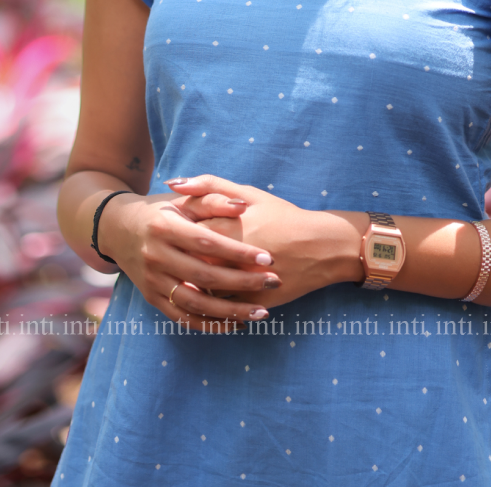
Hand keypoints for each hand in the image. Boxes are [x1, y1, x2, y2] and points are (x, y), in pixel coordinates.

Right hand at [97, 190, 281, 331]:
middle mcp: (156, 256)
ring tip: (261, 312)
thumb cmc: (159, 210)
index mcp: (165, 227)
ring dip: (230, 311)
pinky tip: (235, 323)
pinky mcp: (152, 299)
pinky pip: (182, 317)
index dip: (238, 252)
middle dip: (242, 282)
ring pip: (195, 303)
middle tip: (273, 282)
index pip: (207, 243)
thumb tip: (243, 206)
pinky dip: (209, 324)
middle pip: (204, 275)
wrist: (118, 229)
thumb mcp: (182, 199)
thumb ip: (212, 200)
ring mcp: (152, 281)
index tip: (268, 257)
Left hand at [165, 175, 362, 306]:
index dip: (174, 229)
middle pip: (189, 260)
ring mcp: (241, 283)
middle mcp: (231, 256)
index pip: (186, 230)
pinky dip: (208, 302)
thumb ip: (210, 185)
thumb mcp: (250, 194)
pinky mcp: (251, 302)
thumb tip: (173, 183)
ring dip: (188, 281)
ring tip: (182, 274)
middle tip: (172, 252)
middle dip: (178, 257)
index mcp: (227, 226)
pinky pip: (221, 307)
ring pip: (201, 288)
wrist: (320, 247)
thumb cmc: (283, 216)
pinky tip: (202, 294)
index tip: (170, 228)